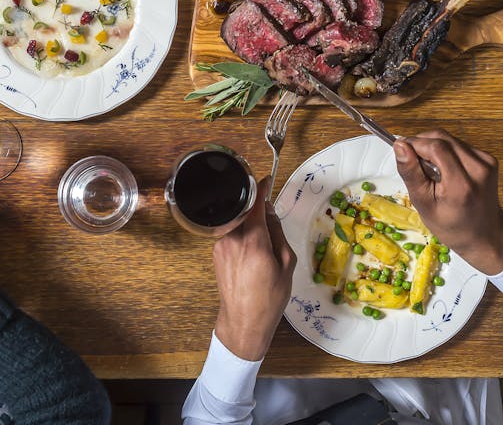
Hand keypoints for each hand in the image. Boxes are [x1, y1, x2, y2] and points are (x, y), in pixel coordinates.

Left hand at [212, 177, 296, 360]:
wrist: (244, 321)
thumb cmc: (270, 298)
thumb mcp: (286, 264)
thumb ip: (278, 233)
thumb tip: (270, 212)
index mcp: (253, 241)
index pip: (255, 203)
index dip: (261, 189)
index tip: (266, 180)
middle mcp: (233, 239)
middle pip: (244, 211)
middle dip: (257, 210)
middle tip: (270, 221)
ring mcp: (221, 246)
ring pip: (237, 223)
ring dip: (249, 225)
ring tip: (262, 245)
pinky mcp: (216, 253)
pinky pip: (230, 235)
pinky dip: (242, 236)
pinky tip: (251, 255)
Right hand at [393, 130, 502, 274]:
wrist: (485, 234)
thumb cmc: (452, 226)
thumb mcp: (424, 204)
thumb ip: (411, 173)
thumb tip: (399, 146)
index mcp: (461, 184)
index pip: (435, 146)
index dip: (414, 143)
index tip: (401, 150)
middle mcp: (478, 169)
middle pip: (442, 138)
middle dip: (422, 143)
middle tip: (412, 161)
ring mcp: (486, 162)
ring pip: (450, 139)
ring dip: (434, 147)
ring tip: (430, 170)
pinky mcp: (489, 159)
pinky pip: (459, 145)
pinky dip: (446, 152)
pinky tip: (444, 170)